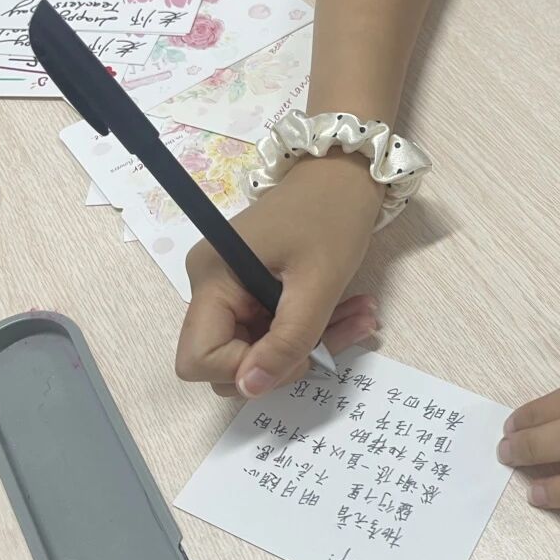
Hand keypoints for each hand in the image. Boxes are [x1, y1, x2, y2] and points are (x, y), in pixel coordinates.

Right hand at [175, 154, 382, 397]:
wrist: (344, 171)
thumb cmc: (332, 215)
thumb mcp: (318, 283)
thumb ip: (287, 340)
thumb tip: (251, 388)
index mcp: (213, 279)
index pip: (198, 359)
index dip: (245, 370)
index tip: (297, 353)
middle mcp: (212, 286)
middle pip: (229, 358)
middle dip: (286, 359)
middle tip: (341, 334)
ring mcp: (232, 287)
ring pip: (260, 347)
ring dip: (311, 344)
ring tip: (361, 317)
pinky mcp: (254, 287)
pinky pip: (276, 327)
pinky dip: (313, 327)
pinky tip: (352, 310)